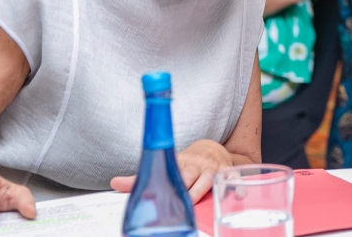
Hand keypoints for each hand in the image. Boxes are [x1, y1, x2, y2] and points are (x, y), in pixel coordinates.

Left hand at [111, 139, 233, 203]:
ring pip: (210, 179)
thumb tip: (114, 183)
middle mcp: (198, 164)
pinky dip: (237, 186)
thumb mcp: (167, 166)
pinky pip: (235, 179)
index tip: (163, 185)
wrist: (212, 149)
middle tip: (181, 201)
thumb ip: (141, 176)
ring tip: (199, 202)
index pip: (174, 170)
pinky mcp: (230, 172)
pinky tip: (238, 195)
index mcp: (181, 163)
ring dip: (206, 189)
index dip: (169, 177)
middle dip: (187, 188)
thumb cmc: (187, 163)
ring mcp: (215, 168)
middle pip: (192, 176)